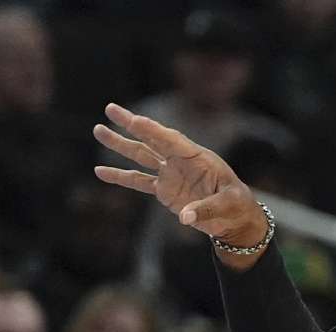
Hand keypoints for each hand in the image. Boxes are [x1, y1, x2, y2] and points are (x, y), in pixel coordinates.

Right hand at [93, 103, 267, 265]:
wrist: (235, 218)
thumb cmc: (237, 205)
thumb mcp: (228, 205)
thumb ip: (206, 209)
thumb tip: (185, 217)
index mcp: (198, 158)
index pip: (172, 140)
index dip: (153, 130)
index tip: (135, 120)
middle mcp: (181, 162)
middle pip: (152, 139)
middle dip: (131, 124)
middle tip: (110, 109)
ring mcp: (171, 174)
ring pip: (141, 156)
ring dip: (120, 144)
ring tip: (98, 130)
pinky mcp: (164, 190)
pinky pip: (139, 181)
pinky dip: (120, 176)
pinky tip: (100, 171)